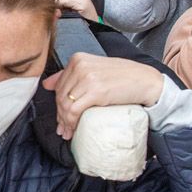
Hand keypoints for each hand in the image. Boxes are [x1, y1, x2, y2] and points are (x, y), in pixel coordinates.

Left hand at [43, 54, 164, 138]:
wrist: (145, 80)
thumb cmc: (122, 77)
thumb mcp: (95, 69)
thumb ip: (71, 74)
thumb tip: (46, 84)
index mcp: (78, 58)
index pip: (59, 85)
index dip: (57, 104)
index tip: (61, 117)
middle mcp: (80, 65)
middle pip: (61, 96)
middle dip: (60, 115)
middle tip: (63, 129)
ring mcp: (87, 78)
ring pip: (66, 104)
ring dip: (65, 122)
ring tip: (67, 132)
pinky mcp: (96, 91)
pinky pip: (74, 111)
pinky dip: (71, 123)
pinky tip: (73, 130)